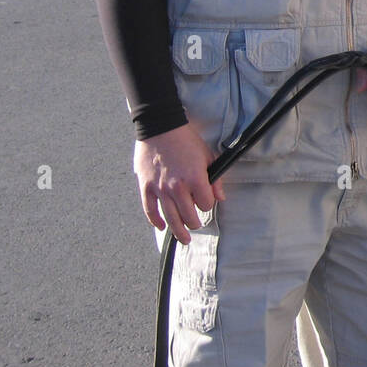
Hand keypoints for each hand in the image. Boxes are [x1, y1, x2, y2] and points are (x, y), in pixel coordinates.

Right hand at [134, 123, 225, 245]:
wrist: (160, 127)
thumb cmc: (186, 140)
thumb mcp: (207, 156)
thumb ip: (216, 179)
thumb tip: (220, 197)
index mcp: (195, 179)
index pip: (206, 204)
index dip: (208, 204)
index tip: (206, 201)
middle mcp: (177, 188)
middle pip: (189, 217)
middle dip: (195, 222)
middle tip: (196, 225)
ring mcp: (160, 189)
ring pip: (171, 218)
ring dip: (179, 231)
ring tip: (185, 239)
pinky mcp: (146, 186)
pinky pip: (150, 210)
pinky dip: (155, 221)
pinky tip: (161, 227)